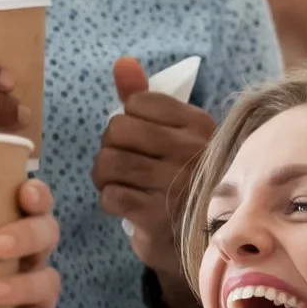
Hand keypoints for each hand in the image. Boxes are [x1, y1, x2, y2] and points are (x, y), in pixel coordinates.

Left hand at [95, 56, 216, 307]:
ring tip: (119, 183)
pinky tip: (126, 205)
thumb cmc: (182, 183)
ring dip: (105, 176)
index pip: (138, 102)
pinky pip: (111, 195)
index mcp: (198, 126)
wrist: (201, 245)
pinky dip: (110, 200)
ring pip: (109, 163)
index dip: (128, 121)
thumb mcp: (172, 135)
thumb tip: (122, 62)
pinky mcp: (157, 216)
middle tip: (121, 165)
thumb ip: (145, 97)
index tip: (139, 141)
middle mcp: (190, 151)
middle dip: (110, 148)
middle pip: (117, 130)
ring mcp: (174, 184)